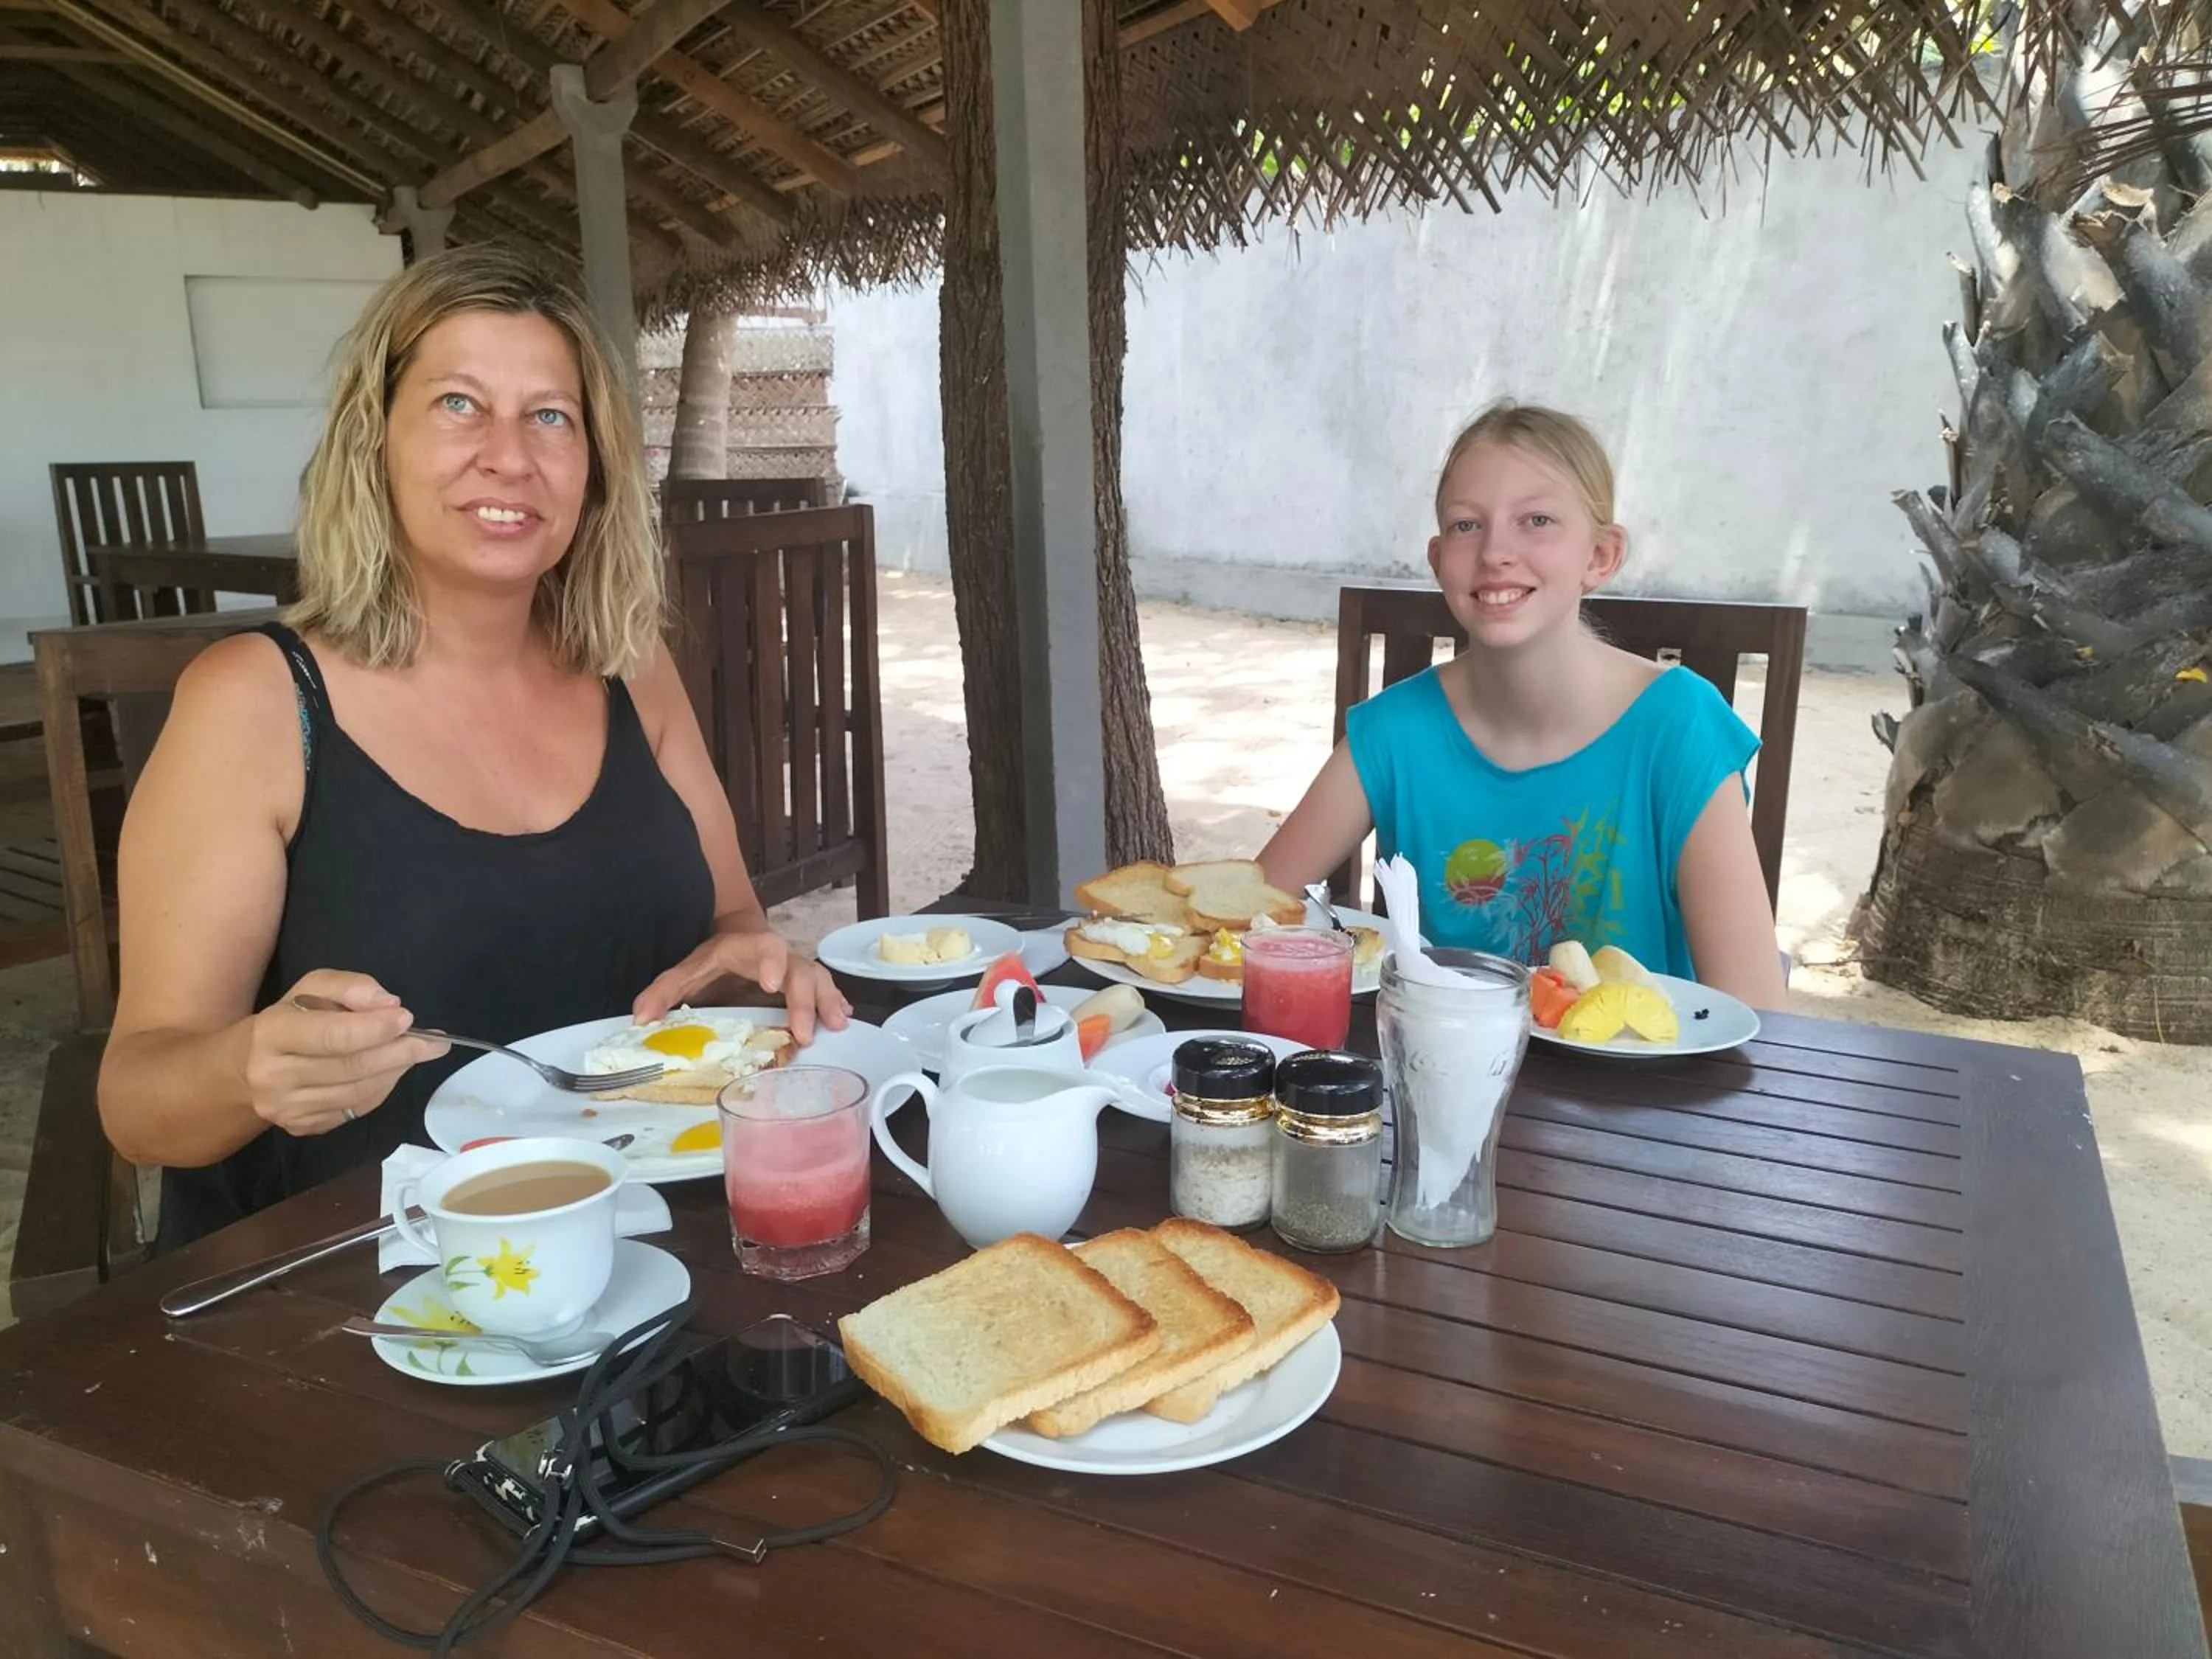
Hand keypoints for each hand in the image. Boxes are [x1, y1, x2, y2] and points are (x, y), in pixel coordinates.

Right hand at [241, 970, 450, 1137]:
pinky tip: (391, 1071)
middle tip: (434, 1042)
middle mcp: (273, 1076)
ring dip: (396, 1071)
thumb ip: (348, 986)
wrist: (245, 1069)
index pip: (330, 1035)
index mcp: (271, 1034)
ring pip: (359, 1093)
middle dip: (399, 1052)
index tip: (407, 1018)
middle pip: (351, 1067)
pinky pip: (356, 1109)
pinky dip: (381, 1089)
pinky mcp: (301, 1127)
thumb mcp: (311, 988)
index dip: (374, 1028)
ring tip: (417, 1052)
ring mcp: (286, 1108)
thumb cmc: (290, 1019)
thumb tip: (386, 1002)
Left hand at [633, 928, 851, 1043]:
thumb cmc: (715, 959)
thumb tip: (640, 1017)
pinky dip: (836, 1004)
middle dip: (806, 1000)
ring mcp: (797, 971)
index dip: (772, 963)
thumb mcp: (688, 969)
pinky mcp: (807, 985)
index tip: (772, 985)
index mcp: (751, 949)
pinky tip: (844, 1020)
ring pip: (821, 980)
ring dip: (829, 1002)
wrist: (739, 938)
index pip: (767, 948)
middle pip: (801, 970)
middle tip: (805, 1032)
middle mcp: (780, 957)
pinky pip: (827, 991)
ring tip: (838, 1025)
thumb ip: (664, 990)